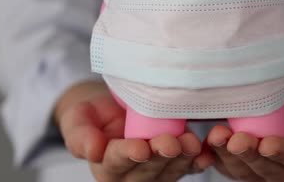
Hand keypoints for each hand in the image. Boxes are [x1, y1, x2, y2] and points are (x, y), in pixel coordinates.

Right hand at [55, 81, 212, 181]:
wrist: (114, 109)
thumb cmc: (93, 115)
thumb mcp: (78, 118)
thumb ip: (81, 135)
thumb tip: (92, 151)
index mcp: (106, 167)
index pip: (117, 162)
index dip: (128, 155)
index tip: (140, 148)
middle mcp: (132, 175)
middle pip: (148, 168)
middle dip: (161, 156)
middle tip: (170, 143)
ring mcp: (156, 172)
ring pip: (170, 169)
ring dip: (182, 158)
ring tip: (190, 143)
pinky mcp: (174, 164)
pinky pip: (188, 167)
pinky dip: (198, 162)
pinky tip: (205, 156)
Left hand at [207, 65, 283, 180]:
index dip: (283, 152)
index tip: (268, 144)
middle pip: (267, 168)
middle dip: (250, 155)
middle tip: (237, 140)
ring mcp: (262, 170)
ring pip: (243, 170)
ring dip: (228, 155)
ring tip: (217, 136)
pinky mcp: (242, 164)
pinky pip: (226, 166)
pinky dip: (213, 157)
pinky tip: (205, 145)